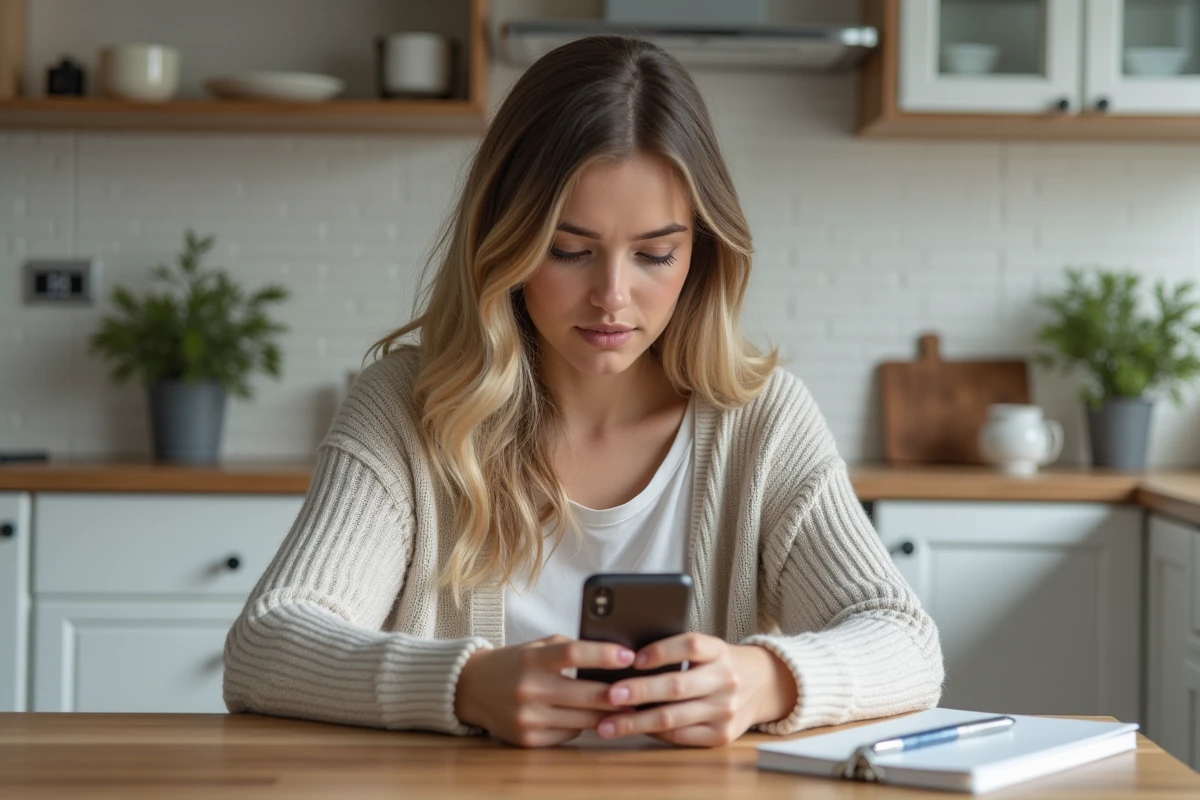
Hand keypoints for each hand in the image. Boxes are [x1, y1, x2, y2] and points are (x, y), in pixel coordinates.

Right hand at [454, 634, 635, 747]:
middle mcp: (528, 688)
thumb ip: (571, 648)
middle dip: (618, 694)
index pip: (573, 653)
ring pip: (582, 719)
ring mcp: (527, 717)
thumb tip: (615, 655)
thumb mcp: (538, 646)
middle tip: (641, 691)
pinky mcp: (527, 739)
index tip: (629, 656)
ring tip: (626, 707)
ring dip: (607, 714)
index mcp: (532, 659)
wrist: (472, 689)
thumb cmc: (516, 663)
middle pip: (585, 693)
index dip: (604, 655)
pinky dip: (581, 726)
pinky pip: (568, 734)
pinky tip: (590, 719)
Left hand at [594, 634, 797, 746]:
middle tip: (610, 694)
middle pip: (676, 686)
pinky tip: (635, 728)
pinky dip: (654, 733)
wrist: (763, 685)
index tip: (633, 657)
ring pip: (673, 718)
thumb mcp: (708, 648)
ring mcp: (725, 710)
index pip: (690, 645)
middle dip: (639, 691)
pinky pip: (680, 736)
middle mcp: (725, 679)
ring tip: (608, 723)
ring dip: (636, 722)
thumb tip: (626, 658)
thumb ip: (677, 650)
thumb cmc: (720, 663)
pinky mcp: (722, 735)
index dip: (661, 651)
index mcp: (720, 651)